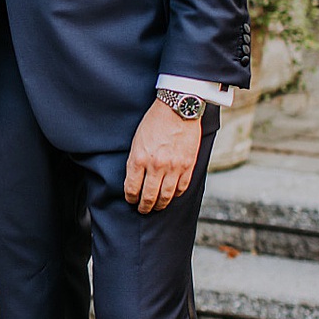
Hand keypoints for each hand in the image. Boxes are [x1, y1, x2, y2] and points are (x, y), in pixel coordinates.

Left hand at [124, 99, 201, 213]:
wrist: (178, 108)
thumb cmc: (155, 121)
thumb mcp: (137, 139)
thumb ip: (136, 160)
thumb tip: (135, 179)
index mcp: (139, 158)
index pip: (132, 188)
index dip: (131, 198)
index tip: (131, 200)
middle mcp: (156, 166)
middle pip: (149, 197)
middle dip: (144, 206)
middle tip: (143, 209)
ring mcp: (173, 167)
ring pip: (165, 196)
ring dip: (160, 204)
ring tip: (156, 207)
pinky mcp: (188, 165)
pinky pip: (181, 187)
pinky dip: (175, 194)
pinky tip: (171, 195)